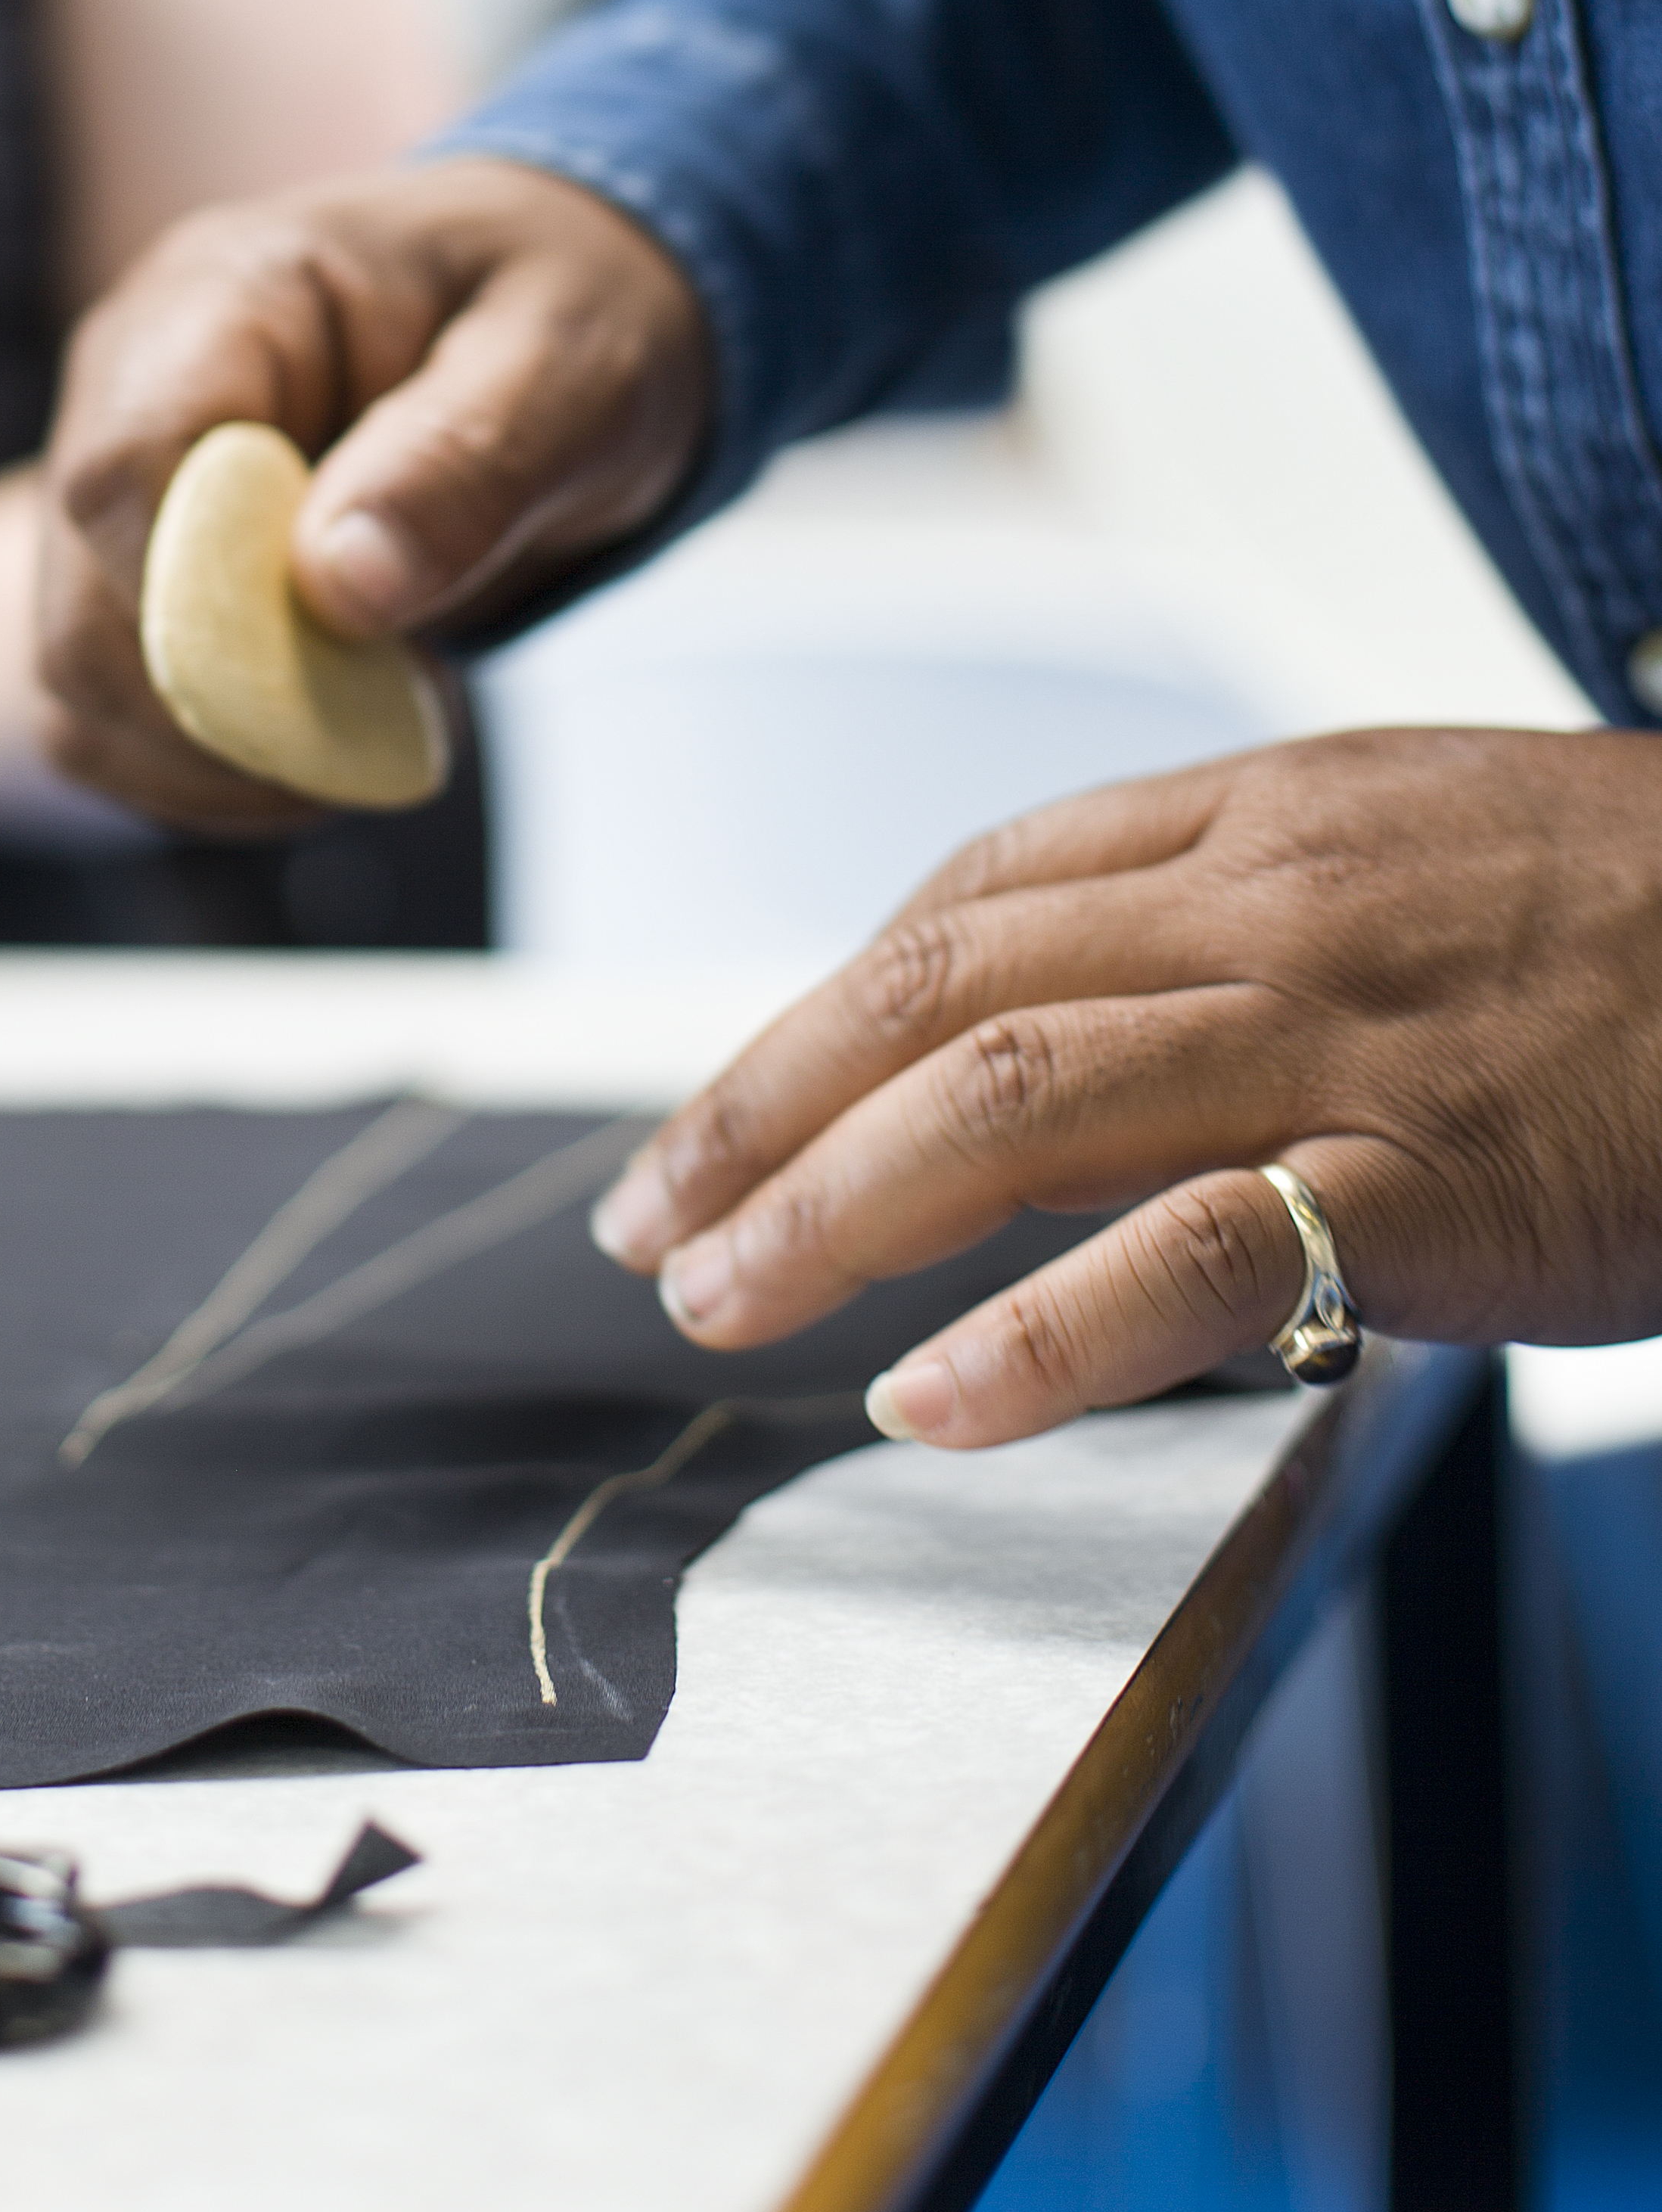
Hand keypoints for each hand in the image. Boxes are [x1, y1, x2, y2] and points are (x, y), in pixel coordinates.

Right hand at [40, 156, 709, 823]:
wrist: (545, 341)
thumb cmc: (557, 320)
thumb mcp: (569, 364)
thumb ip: (463, 458)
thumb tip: (342, 588)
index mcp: (227, 296)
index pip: (123, 470)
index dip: (209, 601)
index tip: (352, 652)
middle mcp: (133, 386)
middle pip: (86, 604)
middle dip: (232, 709)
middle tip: (399, 722)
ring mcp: (123, 489)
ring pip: (81, 683)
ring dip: (222, 759)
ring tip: (380, 734)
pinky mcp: (138, 578)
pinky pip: (113, 721)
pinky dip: (213, 776)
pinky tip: (333, 750)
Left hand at [589, 726, 1661, 1445]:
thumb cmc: (1638, 919)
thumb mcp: (1414, 848)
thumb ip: (1236, 908)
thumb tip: (1059, 1009)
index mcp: (1254, 814)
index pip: (965, 896)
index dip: (812, 1007)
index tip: (711, 1111)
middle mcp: (1263, 903)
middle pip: (940, 987)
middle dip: (760, 1107)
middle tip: (649, 1221)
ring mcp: (1339, 1039)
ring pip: (1010, 1095)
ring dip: (831, 1204)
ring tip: (719, 1296)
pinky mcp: (1431, 1184)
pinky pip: (1192, 1249)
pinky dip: (1040, 1331)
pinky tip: (933, 1398)